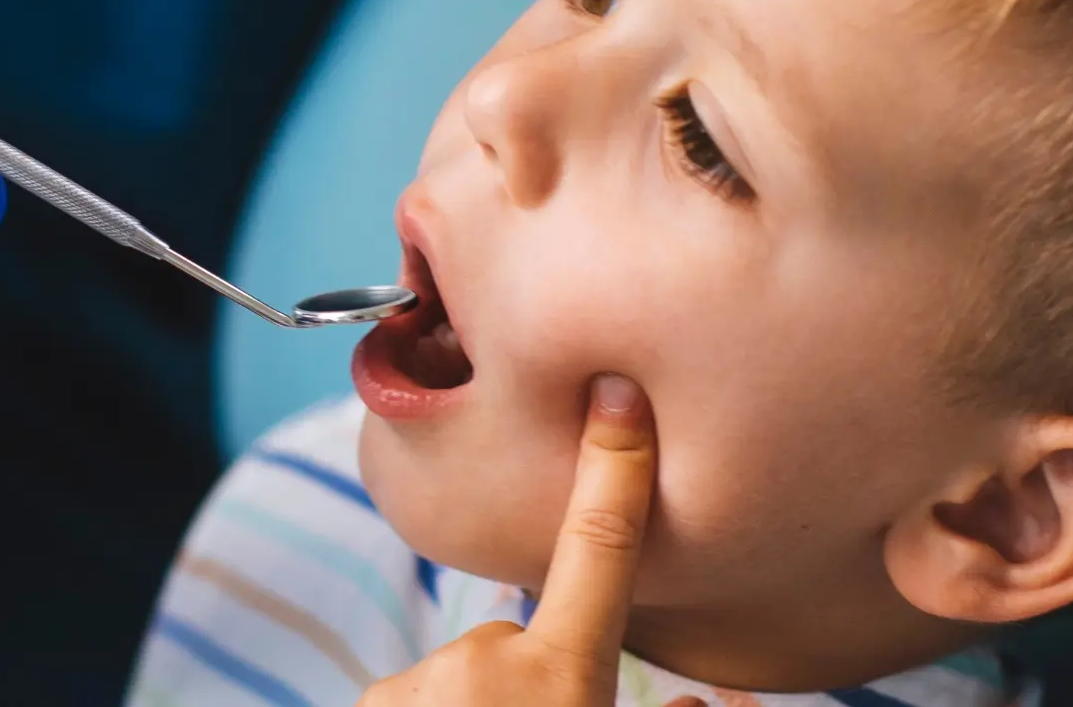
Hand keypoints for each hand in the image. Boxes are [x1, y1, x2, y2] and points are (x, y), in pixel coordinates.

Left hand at [356, 375, 703, 706]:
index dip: (614, 470)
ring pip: (463, 673)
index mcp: (563, 676)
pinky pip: (415, 697)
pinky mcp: (375, 699)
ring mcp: (422, 679)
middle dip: (524, 675)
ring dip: (476, 704)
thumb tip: (697, 701)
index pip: (601, 549)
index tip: (618, 396)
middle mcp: (488, 661)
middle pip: (513, 636)